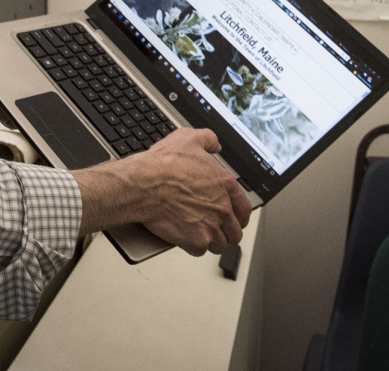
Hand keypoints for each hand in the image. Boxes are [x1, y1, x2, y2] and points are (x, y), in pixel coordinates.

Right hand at [73, 128, 250, 256]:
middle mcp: (222, 207)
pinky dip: (193, 246)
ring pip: (220, 244)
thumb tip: (215, 144)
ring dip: (211, 240)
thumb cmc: (163, 164)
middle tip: (214, 228)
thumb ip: (208, 139)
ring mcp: (211, 226)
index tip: (233, 219)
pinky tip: (185, 237)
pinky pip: (201, 250)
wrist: (144, 184)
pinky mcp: (197, 241)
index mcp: (224, 184)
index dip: (239, 216)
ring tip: (198, 233)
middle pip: (234, 231)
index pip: (244, 209)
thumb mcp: (188, 138)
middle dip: (225, 231)